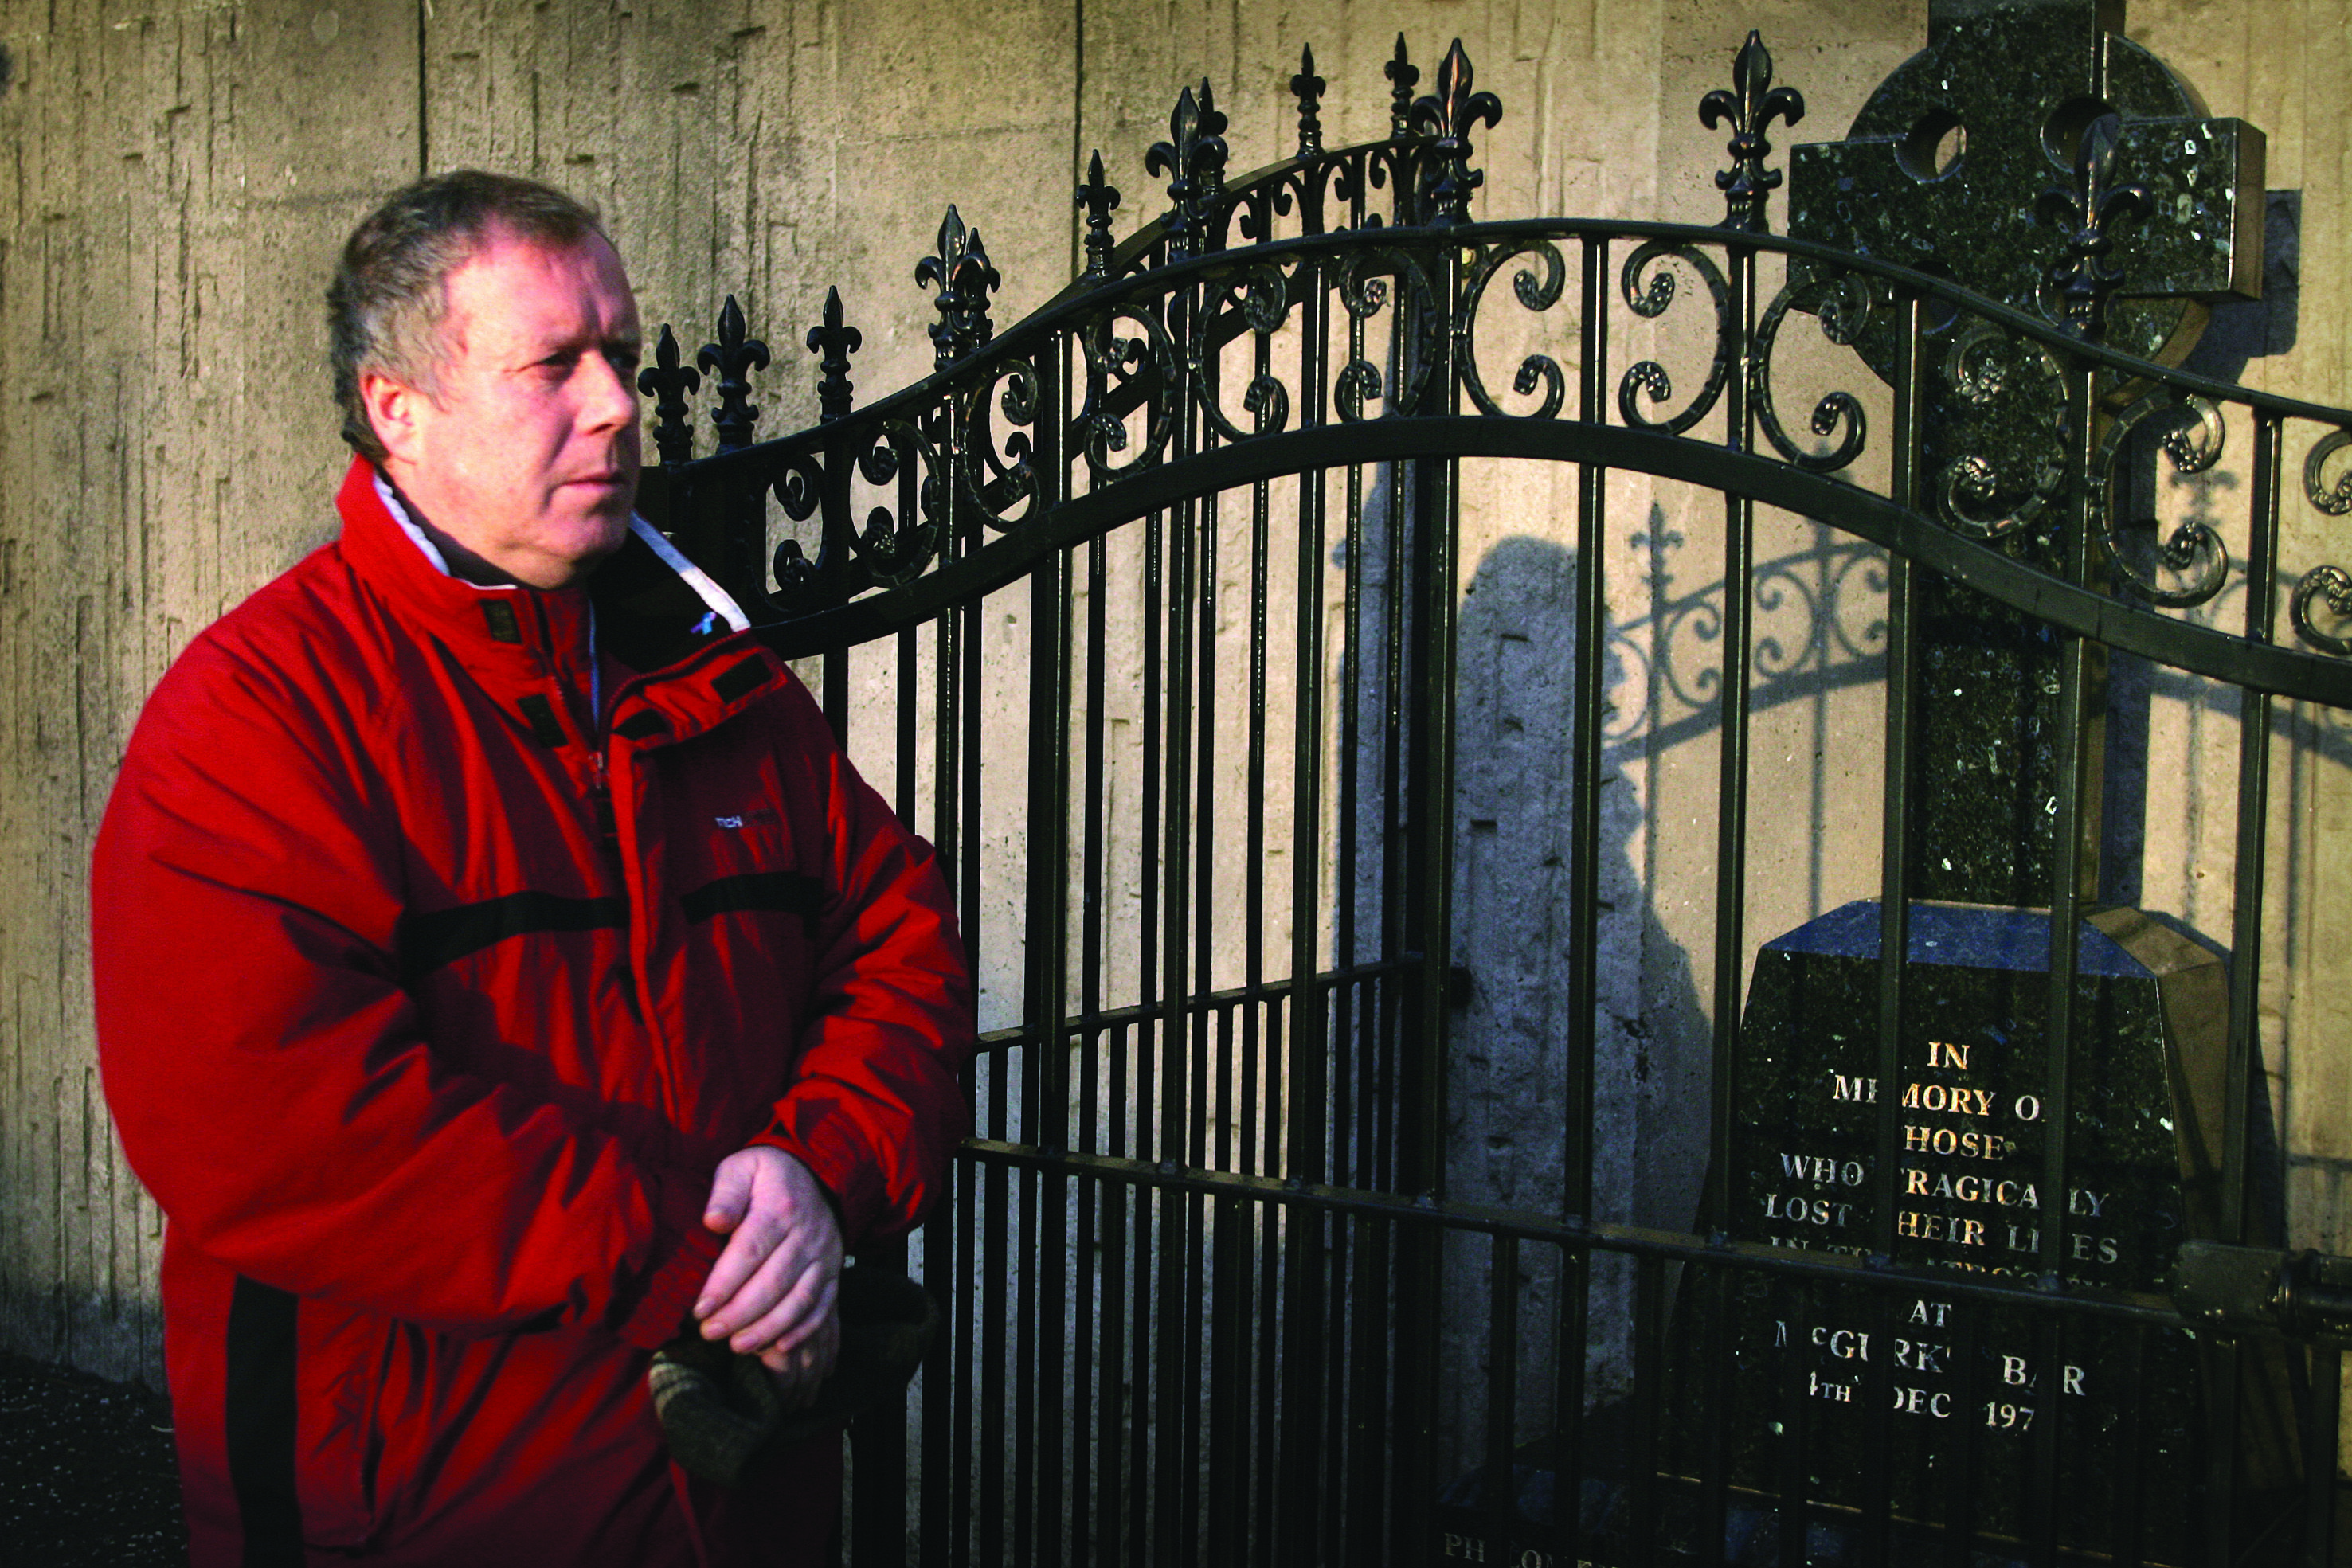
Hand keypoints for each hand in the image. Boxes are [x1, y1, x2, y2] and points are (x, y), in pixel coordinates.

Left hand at [693, 1147, 841, 1403]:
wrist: (818, 1172)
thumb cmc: (767, 1175)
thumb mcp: (742, 1167)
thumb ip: (726, 1192)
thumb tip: (713, 1220)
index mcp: (780, 1207)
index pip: (750, 1251)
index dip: (724, 1284)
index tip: (699, 1308)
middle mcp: (806, 1234)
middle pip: (774, 1282)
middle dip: (739, 1314)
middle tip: (709, 1332)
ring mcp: (824, 1256)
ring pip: (799, 1300)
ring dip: (768, 1328)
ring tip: (737, 1346)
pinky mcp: (833, 1272)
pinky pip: (822, 1306)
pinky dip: (802, 1330)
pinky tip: (779, 1347)